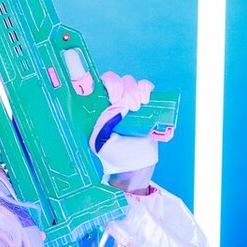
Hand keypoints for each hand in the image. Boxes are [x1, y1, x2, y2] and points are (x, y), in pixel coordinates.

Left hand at [93, 70, 159, 186]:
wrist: (134, 165)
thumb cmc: (114, 154)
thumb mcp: (99, 143)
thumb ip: (102, 125)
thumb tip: (115, 107)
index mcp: (100, 109)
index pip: (101, 85)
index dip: (109, 84)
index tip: (114, 97)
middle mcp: (114, 102)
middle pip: (119, 81)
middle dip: (125, 90)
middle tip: (130, 108)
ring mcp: (129, 102)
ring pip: (132, 83)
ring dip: (136, 91)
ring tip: (137, 108)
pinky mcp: (144, 104)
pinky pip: (146, 87)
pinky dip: (147, 89)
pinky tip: (146, 101)